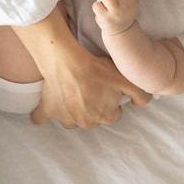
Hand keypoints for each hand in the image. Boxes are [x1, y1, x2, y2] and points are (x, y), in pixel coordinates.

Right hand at [29, 42, 151, 129]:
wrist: (68, 61)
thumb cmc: (97, 69)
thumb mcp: (125, 79)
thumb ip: (140, 94)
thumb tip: (143, 105)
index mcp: (105, 117)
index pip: (113, 114)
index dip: (111, 101)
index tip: (107, 89)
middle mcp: (85, 122)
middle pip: (92, 117)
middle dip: (92, 106)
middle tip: (90, 87)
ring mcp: (65, 119)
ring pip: (71, 119)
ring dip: (72, 110)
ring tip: (72, 91)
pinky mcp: (47, 111)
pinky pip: (40, 119)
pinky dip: (42, 115)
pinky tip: (46, 108)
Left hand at [92, 0, 139, 34]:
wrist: (122, 31)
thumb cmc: (124, 11)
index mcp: (133, 0)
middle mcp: (126, 7)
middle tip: (112, 2)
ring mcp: (116, 13)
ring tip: (107, 6)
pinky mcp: (106, 19)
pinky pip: (96, 5)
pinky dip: (97, 7)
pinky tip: (102, 12)